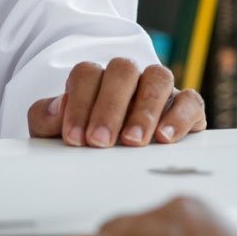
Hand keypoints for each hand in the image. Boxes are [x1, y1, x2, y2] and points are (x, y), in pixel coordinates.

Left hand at [28, 59, 205, 147]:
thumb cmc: (82, 142)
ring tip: (133, 142)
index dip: (80, 103)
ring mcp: (158, 90)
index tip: (75, 138)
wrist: (110, 165)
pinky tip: (166, 139)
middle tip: (101, 142)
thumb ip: (46, 118)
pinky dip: (180, 116)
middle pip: (122, 70)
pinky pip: (190, 100)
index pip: (86, 73)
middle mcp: (128, 78)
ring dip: (145, 109)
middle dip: (110, 107)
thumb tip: (60, 107)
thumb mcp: (54, 133)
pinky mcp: (186, 107)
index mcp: (95, 78)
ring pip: (158, 77)